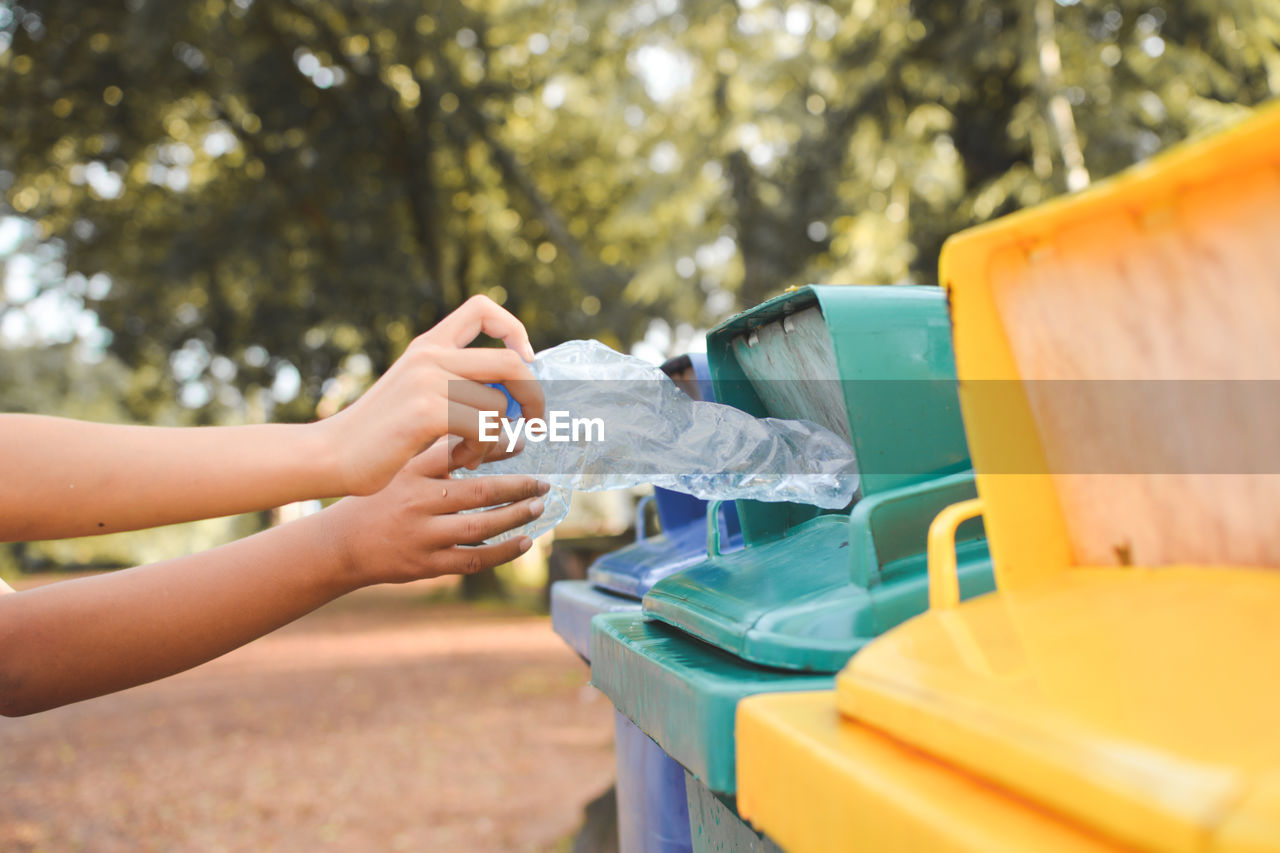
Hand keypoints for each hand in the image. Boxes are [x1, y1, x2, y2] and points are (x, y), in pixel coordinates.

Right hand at [316, 295, 545, 494]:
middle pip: (511, 360)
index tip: (525, 360)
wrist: (331, 454)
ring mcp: (427, 381)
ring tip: (471, 453)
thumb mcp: (416, 393)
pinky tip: (460, 459)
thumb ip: (455, 384)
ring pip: (499, 405)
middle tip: (534, 423)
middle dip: (534, 395)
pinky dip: (481, 451)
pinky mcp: (426, 412)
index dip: (513, 329)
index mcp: (428, 345)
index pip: (482, 308)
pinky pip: (483, 429)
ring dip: (496, 438)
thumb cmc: (379, 433)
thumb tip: (516, 393)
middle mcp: (430, 356)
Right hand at [321, 440, 548, 585]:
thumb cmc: (380, 499)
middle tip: (542, 483)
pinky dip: (503, 552)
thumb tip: (491, 437)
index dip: (494, 447)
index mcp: (411, 472)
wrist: (340, 544)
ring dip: (515, 517)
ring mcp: (422, 536)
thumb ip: (440, 453)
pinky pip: (473, 559)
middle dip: (517, 487)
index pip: (458, 453)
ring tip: (538, 507)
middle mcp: (417, 502)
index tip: (523, 443)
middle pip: (478, 492)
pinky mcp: (426, 565)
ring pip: (480, 527)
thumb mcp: (401, 469)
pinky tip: (526, 541)